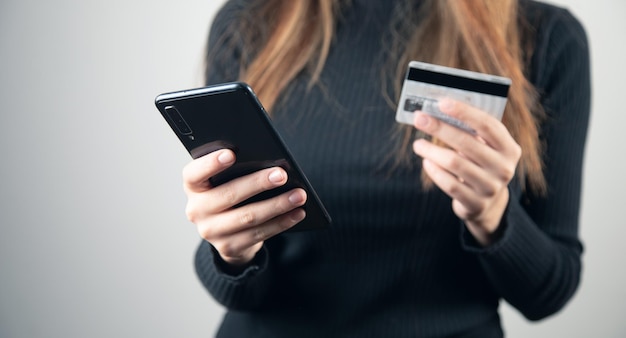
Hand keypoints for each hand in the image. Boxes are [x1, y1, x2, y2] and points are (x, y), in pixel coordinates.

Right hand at [183, 149, 306, 265]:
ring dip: (277, 205)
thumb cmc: (229, 194)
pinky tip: (297, 213)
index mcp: (193, 187)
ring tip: (299, 195)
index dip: (210, 163)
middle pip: (229, 194)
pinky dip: (281, 222)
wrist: (225, 232)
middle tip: (282, 175)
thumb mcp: (223, 181)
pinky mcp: (229, 247)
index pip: (194, 173)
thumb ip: (236, 171)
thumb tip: (269, 164)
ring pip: (248, 217)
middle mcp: (196, 210)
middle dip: (258, 183)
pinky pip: (259, 234)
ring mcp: (211, 231)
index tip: (231, 153)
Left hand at [412, 99, 520, 245]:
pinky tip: (426, 162)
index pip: (487, 125)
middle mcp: (504, 168)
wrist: (487, 202)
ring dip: (431, 150)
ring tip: (418, 144)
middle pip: (467, 143)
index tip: (441, 102)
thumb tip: (438, 109)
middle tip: (419, 119)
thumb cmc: (481, 164)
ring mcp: (491, 187)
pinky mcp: (475, 203)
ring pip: (454, 163)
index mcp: (509, 148)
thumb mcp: (485, 148)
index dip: (464, 112)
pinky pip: (449, 184)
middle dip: (440, 128)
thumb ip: (471, 131)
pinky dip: (434, 171)